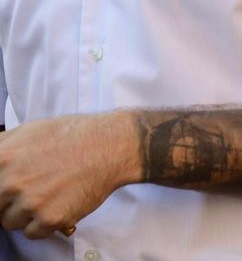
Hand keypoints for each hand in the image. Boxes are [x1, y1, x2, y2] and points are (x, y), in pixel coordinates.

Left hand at [0, 110, 136, 237]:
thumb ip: (1, 148)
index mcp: (1, 158)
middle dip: (8, 201)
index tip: (7, 192)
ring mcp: (31, 202)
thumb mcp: (28, 131)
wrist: (108, 146)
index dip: (0, 190)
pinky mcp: (50, 218)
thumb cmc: (70, 136)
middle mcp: (11, 183)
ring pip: (10, 222)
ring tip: (46, 195)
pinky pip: (32, 233)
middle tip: (30, 189)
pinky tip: (57, 203)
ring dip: (25, 213)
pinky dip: (43, 223)